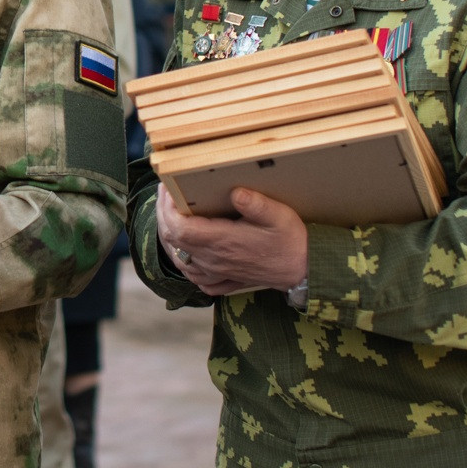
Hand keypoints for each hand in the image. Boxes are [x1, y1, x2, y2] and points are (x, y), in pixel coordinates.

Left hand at [156, 183, 308, 296]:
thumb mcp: (278, 216)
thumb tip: (235, 191)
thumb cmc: (291, 241)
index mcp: (223, 241)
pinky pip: (193, 275)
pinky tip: (184, 248)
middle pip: (173, 240)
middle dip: (163, 214)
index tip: (167, 188)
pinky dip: (183, 260)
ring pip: (178, 258)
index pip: (179, 228)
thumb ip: (256, 204)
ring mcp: (216, 271)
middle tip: (166, 194)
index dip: (166, 209)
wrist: (303, 270)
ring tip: (170, 215)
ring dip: (169, 236)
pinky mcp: (223, 279)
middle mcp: (214, 259)